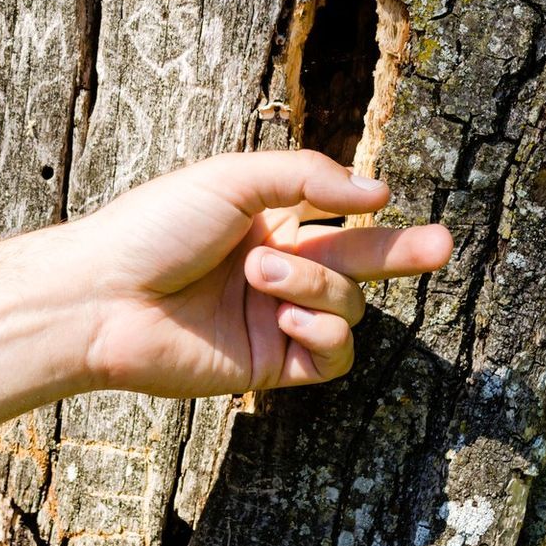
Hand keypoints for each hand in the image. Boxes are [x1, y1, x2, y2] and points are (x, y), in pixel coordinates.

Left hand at [73, 150, 452, 396]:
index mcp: (266, 223)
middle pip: (360, 264)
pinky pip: (330, 355)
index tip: (394, 198)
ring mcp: (274, 320)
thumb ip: (308, 179)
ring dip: (315, 287)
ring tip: (261, 276)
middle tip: (443, 246)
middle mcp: (276, 272)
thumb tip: (379, 193)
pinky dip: (322, 332)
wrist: (102, 296)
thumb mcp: (232, 179)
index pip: (338, 217)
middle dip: (404, 253)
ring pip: (345, 306)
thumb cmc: (153, 228)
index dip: (374, 212)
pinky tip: (286, 318)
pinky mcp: (268, 366)